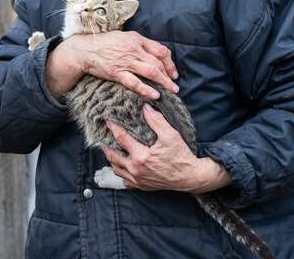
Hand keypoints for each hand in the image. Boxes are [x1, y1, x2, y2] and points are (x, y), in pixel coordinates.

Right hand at [46, 31, 178, 99]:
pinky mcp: (117, 73)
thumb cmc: (106, 43)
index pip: (160, 50)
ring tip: (171, 91)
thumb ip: (141, 43)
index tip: (173, 72)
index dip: (170, 62)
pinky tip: (154, 95)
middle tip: (174, 85)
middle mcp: (134, 49)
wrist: (85, 50)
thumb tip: (157, 53)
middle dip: (169, 75)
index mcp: (137, 39)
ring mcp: (126, 62)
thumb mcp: (125, 37)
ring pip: (150, 72)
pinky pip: (135, 83)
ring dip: (163, 82)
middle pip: (158, 62)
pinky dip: (146, 89)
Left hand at [102, 104, 231, 192]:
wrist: (189, 177)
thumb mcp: (170, 135)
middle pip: (112, 156)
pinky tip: (123, 165)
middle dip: (106, 145)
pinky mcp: (141, 186)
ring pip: (116, 169)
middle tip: (103, 136)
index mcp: (141, 156)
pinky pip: (124, 180)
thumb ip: (156, 120)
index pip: (121, 139)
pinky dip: (121, 172)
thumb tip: (145, 107)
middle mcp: (136, 170)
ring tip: (110, 149)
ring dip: (111, 159)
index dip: (113, 128)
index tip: (107, 121)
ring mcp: (137, 180)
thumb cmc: (181, 156)